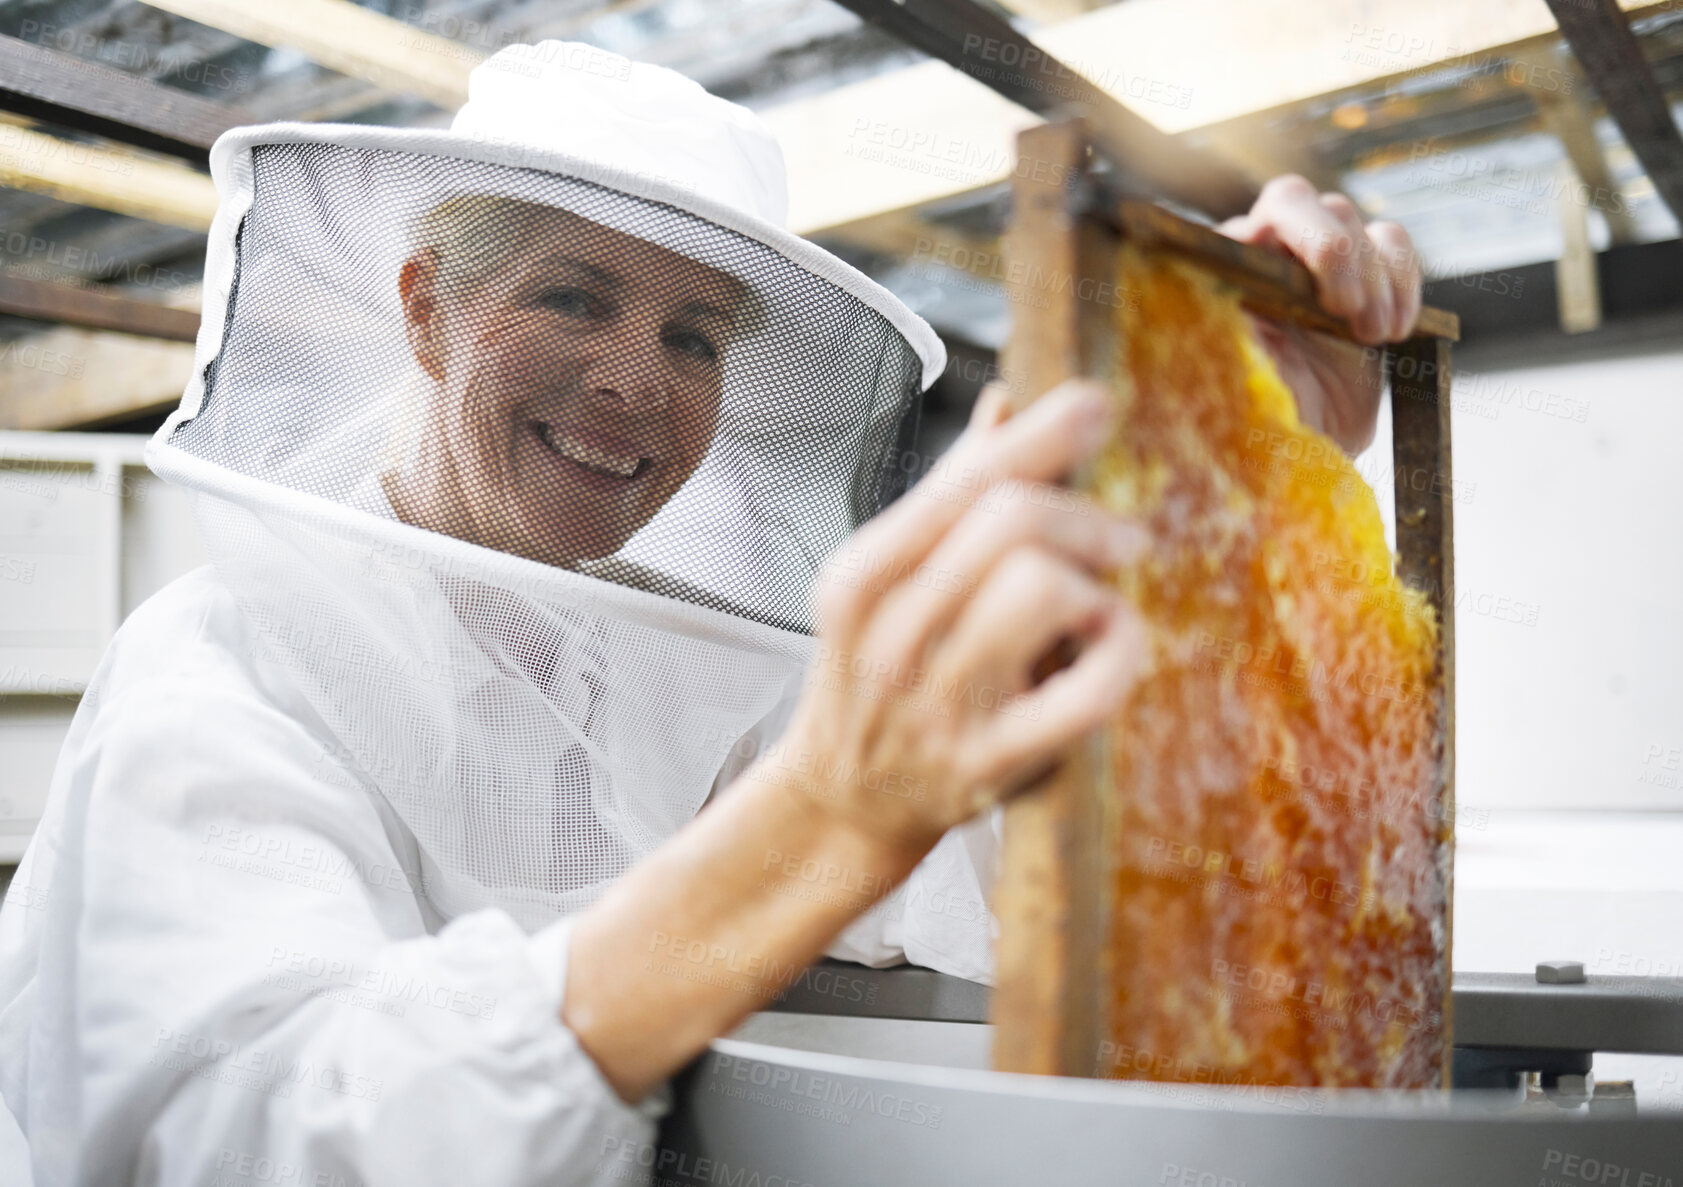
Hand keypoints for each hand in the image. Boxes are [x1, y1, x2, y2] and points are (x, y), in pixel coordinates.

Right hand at [773, 378, 1148, 857]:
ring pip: (1044, 588)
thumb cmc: (877, 680)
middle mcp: (890, 635)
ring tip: (1092, 604)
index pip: (963, 481)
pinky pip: (1088, 687)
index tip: (1095, 404)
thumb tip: (1006, 405)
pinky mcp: (991, 762)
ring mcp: (939, 702)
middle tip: (1118, 539)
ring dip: (1092, 584)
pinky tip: (1111, 643)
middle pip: (1010, 521)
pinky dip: (1121, 650)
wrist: (843, 802)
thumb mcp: (886, 584)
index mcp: (862, 577)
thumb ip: (947, 494)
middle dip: (1083, 517)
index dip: (1043, 434)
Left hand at [1220, 175, 1422, 455]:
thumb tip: (1233, 298)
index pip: (1237, 222)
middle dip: (1329, 248)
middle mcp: (1263, 255)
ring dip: (1369, 276)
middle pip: (1293, 199)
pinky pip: (1392, 240)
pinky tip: (1395, 330)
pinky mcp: (1368, 272)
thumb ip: (1230, 339)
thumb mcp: (1240, 387)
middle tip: (1344, 309)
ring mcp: (1316, 258)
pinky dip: (1403, 280)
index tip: (1307, 294)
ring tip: (1370, 336)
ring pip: (1347, 215)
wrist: (1313, 448)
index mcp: (1222, 277)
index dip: (1272, 243)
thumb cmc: (1264, 419)